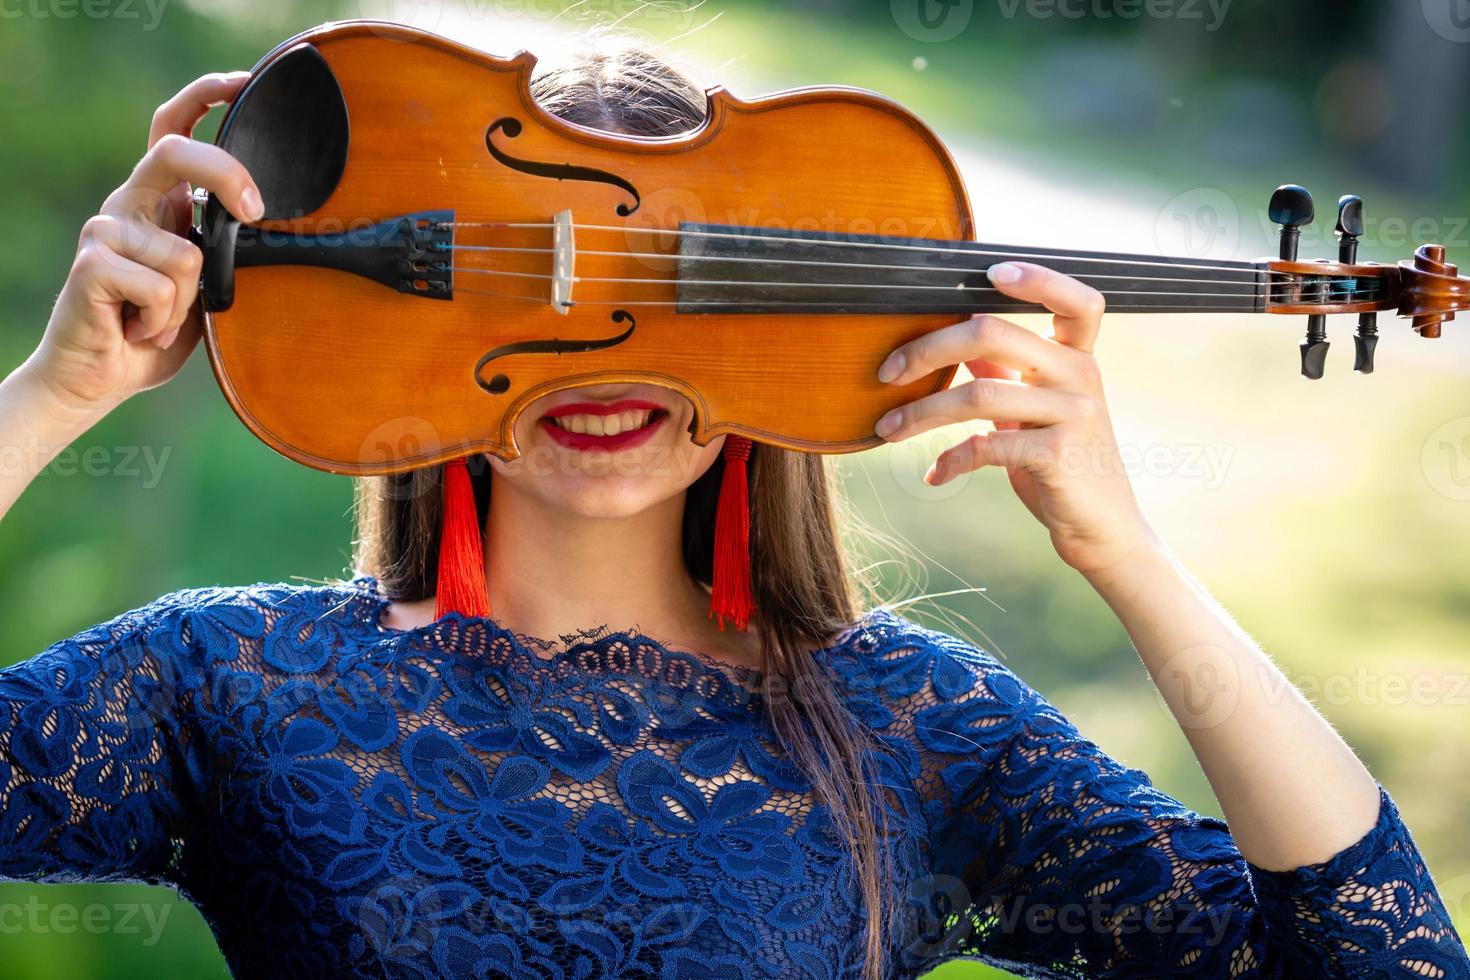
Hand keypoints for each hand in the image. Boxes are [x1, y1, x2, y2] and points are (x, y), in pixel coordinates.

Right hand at [24, 72, 262, 421]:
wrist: (100, 376)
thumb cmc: (157, 330)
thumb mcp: (208, 286)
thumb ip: (227, 252)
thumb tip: (274, 233)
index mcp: (160, 202)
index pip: (174, 128)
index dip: (206, 97)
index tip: (245, 83)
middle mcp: (129, 204)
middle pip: (173, 153)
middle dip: (224, 174)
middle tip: (256, 212)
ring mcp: (105, 229)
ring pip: (186, 253)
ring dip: (187, 304)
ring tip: (161, 320)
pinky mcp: (92, 264)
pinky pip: (162, 288)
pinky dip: (165, 322)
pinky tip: (141, 330)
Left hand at [873, 261, 1159, 579]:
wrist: (1104, 532)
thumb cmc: (1063, 468)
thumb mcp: (1036, 415)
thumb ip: (1007, 373)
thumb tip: (966, 336)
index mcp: (1079, 359)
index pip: (1076, 300)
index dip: (1038, 277)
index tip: (990, 270)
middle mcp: (1081, 377)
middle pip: (993, 333)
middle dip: (926, 349)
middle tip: (886, 372)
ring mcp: (1073, 415)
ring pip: (977, 392)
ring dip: (919, 413)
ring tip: (888, 430)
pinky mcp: (1057, 456)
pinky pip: (985, 446)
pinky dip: (950, 461)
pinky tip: (935, 476)